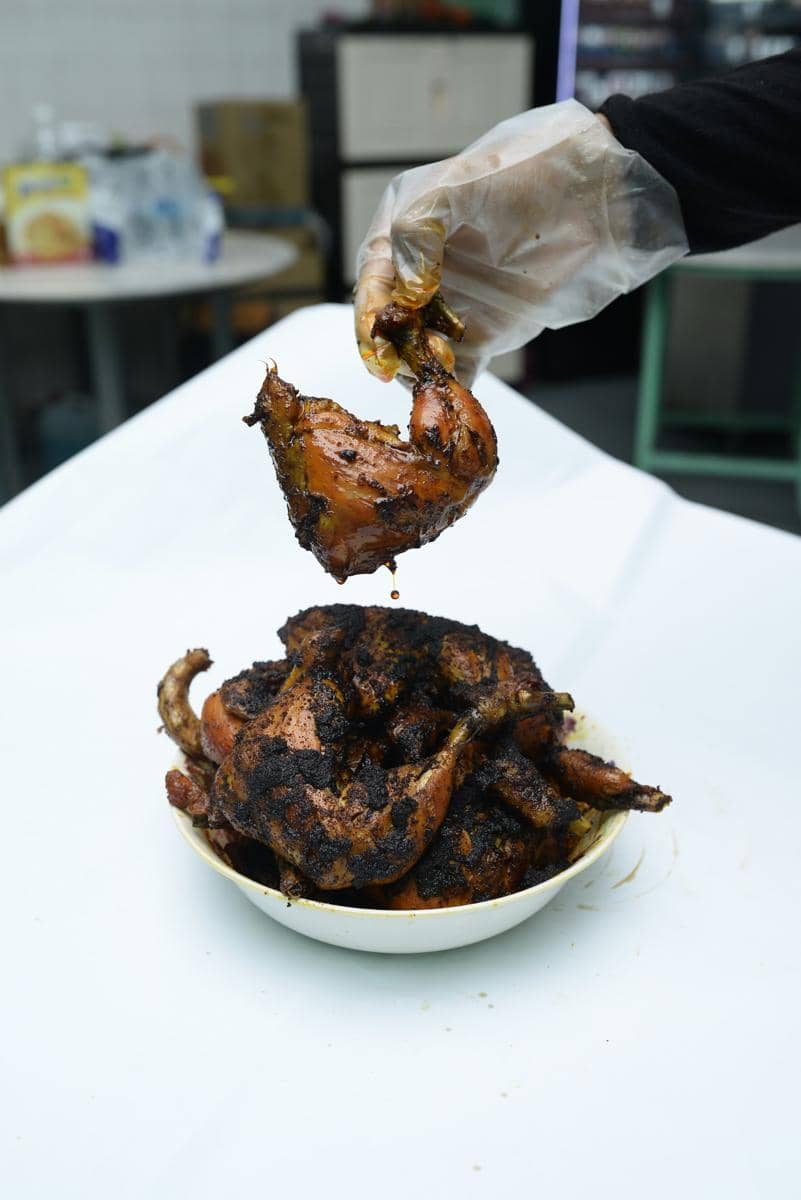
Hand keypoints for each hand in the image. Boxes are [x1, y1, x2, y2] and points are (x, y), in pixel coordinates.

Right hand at [354, 99, 686, 385]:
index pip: (373, 275)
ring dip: (419, 366)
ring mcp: (449, 306)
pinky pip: (456, 371)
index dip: (370, 306)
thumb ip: (420, 227)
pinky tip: (452, 392)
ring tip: (440, 364)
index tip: (383, 326)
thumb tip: (406, 289)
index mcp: (404, 230)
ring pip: (415, 349)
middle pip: (387, 320)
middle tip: (401, 363)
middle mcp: (420, 273)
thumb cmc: (530, 172)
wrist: (593, 195)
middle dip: (389, 345)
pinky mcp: (480, 336)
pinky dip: (450, 387)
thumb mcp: (466, 183)